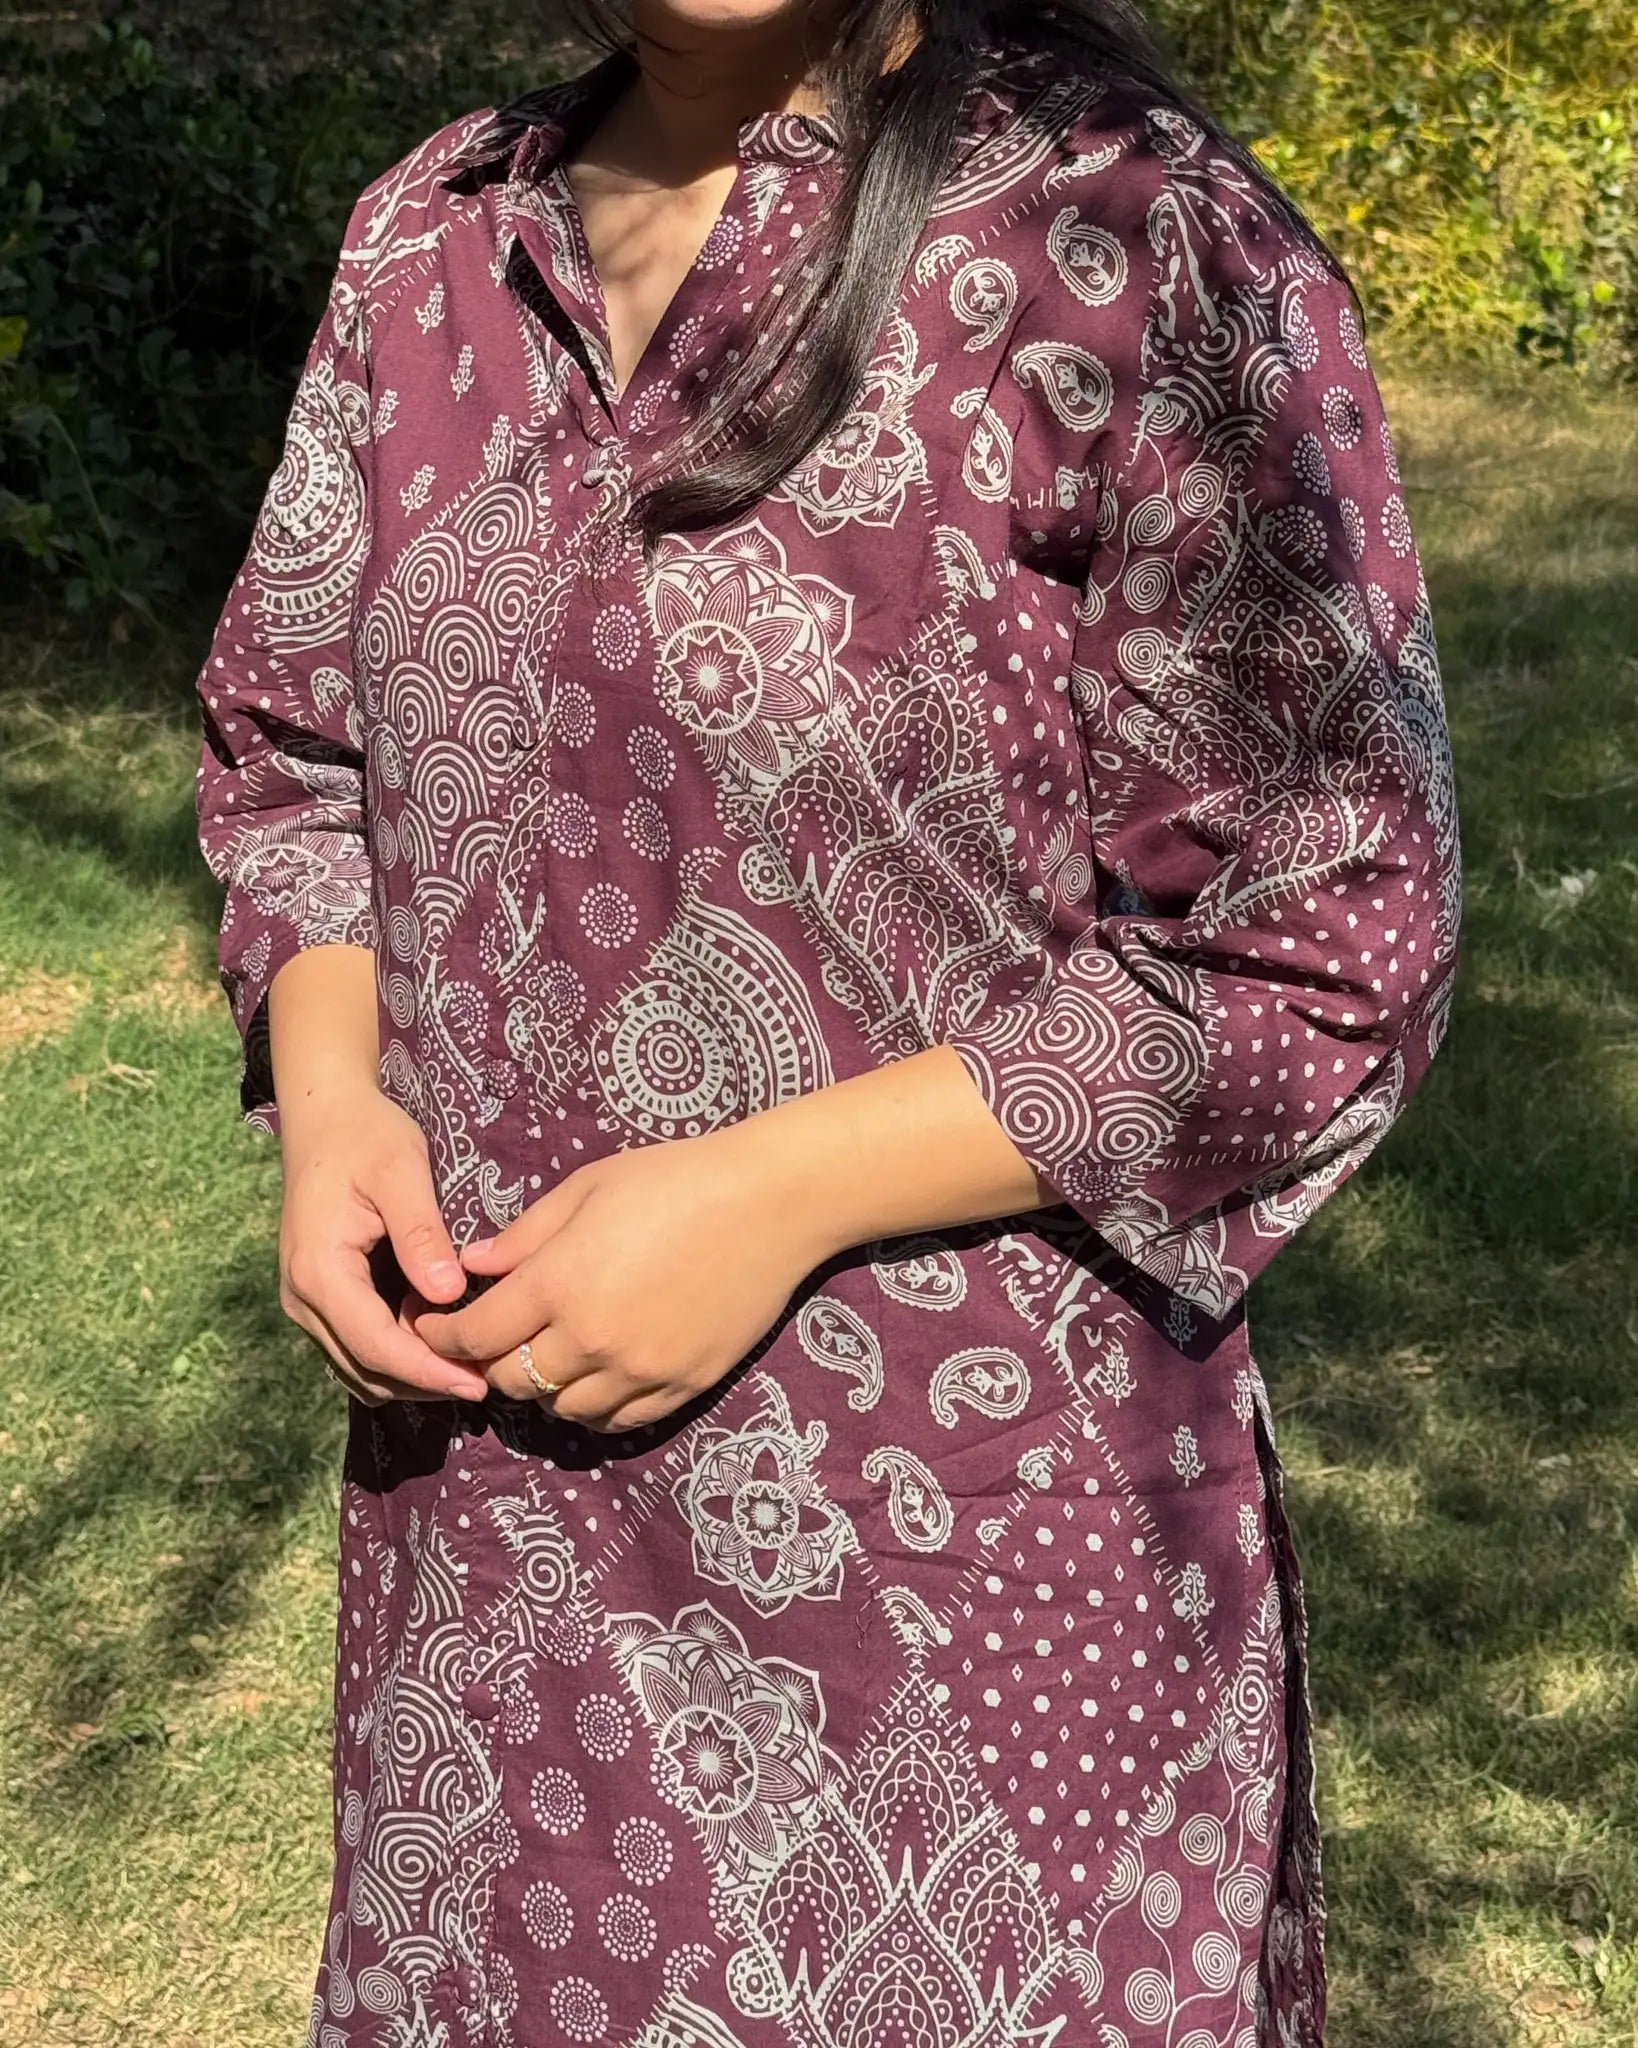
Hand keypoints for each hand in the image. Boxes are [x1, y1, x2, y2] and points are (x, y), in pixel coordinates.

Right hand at [277, 1086, 492, 1405]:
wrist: (325, 1117)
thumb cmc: (365, 1137)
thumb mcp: (401, 1172)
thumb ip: (421, 1233)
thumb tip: (447, 1293)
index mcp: (320, 1271)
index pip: (376, 1346)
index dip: (428, 1372)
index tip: (479, 1383)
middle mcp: (303, 1298)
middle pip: (366, 1368)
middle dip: (425, 1382)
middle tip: (488, 1378)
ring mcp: (306, 1303)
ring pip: (359, 1367)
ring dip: (411, 1376)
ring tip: (470, 1366)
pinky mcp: (319, 1299)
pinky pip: (355, 1348)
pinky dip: (395, 1358)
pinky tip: (440, 1344)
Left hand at [411, 1126, 832, 1433]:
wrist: (771, 1204)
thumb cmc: (675, 1179)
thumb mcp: (586, 1188)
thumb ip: (522, 1236)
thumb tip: (469, 1265)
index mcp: (560, 1282)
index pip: (475, 1334)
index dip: (441, 1336)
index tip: (430, 1329)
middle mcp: (593, 1338)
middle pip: (511, 1379)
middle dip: (489, 1361)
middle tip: (490, 1340)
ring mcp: (639, 1369)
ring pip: (561, 1408)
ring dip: (542, 1387)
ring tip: (548, 1354)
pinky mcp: (680, 1386)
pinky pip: (616, 1420)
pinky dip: (593, 1405)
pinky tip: (594, 1374)